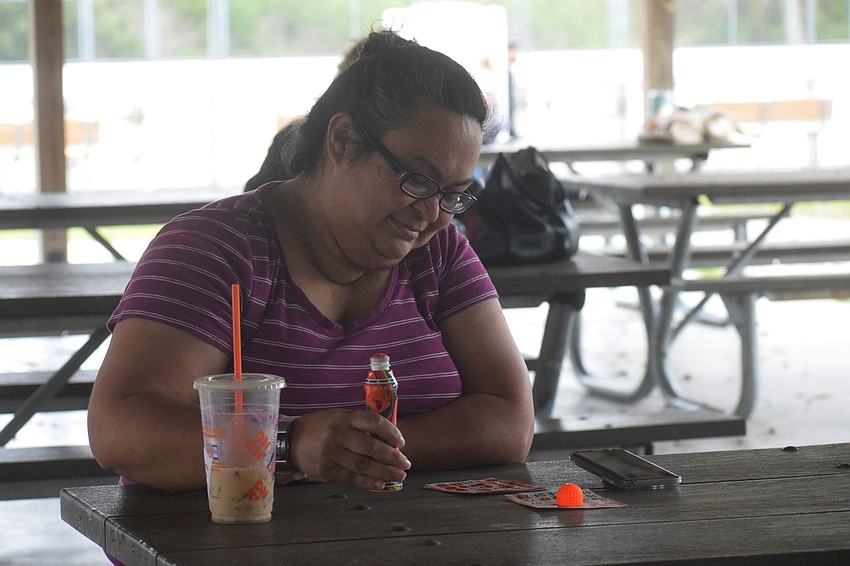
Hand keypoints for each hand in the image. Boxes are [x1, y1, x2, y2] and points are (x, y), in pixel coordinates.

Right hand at [288, 410, 410, 489]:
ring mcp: (331, 453)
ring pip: (364, 464)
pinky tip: (381, 484)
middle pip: (371, 446)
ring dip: (385, 472)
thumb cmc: (322, 428)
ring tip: (399, 475)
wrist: (292, 441)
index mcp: (344, 418)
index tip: (401, 442)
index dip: (391, 432)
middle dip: (392, 457)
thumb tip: (389, 441)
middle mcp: (338, 434)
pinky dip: (369, 482)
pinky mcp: (326, 470)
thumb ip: (361, 426)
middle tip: (405, 463)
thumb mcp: (339, 418)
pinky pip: (352, 478)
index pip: (373, 422)